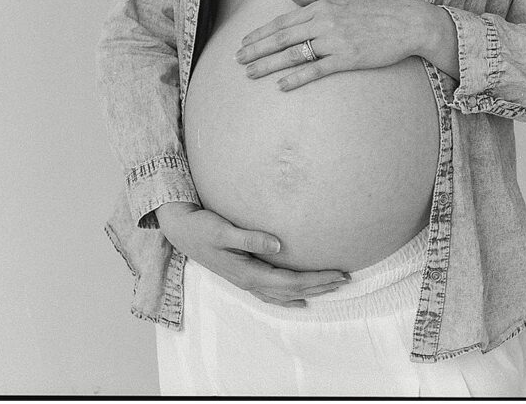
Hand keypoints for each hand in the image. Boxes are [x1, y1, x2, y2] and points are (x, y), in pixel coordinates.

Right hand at [154, 202, 350, 306]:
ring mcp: (245, 280)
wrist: (178, 230)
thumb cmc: (200, 226)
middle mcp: (249, 281)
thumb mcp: (222, 230)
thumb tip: (278, 245)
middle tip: (346, 279)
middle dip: (320, 286)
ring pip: (284, 294)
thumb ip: (249, 238)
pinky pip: (271, 293)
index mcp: (248, 272)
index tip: (339, 273)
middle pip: (292, 291)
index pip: (291, 281)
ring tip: (331, 288)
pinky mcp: (243, 274)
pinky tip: (299, 300)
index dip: (316, 279)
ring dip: (309, 292)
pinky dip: (288, 298)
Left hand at [235, 0, 422, 90]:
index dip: (261, 32)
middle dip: (256, 49)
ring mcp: (335, 41)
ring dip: (269, 65)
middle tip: (238, 60)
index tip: (245, 42)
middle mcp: (324, 22)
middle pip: (282, 37)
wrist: (408, 23)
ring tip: (251, 73)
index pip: (283, 20)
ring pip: (294, 54)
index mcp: (322, 5)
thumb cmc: (379, 6)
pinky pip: (316, 70)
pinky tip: (282, 85)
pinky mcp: (347, 59)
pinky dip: (297, 78)